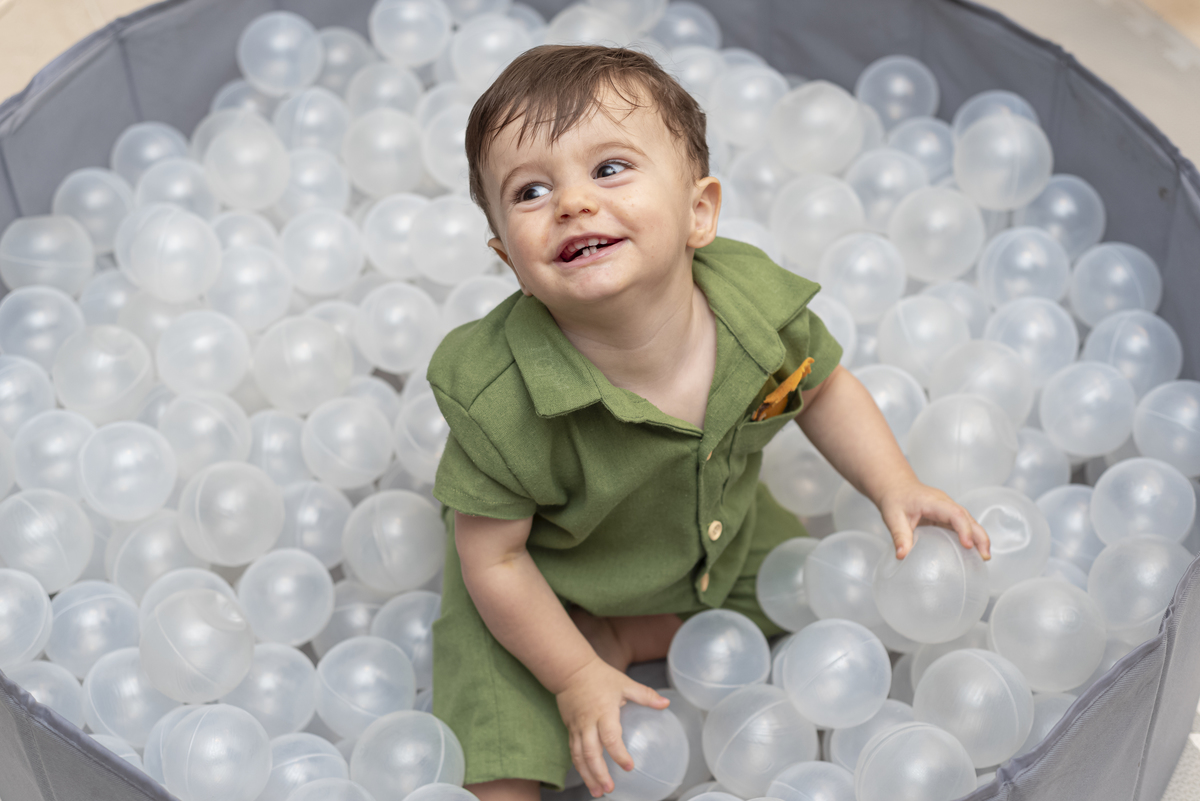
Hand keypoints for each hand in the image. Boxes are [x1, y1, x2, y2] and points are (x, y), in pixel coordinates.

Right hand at [554, 656, 669, 796]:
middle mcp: (588, 723)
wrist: (570, 670)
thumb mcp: (624, 683)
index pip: (610, 737)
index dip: (619, 754)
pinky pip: (573, 752)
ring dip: (587, 776)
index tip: (629, 767)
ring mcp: (577, 728)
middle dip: (599, 774)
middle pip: (591, 753)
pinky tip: (586, 777)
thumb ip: (645, 695)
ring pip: (579, 756)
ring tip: (596, 792)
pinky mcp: (570, 729)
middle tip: (608, 789)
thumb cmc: (599, 677)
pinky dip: (579, 767)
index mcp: (604, 712)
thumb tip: (666, 704)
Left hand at [876, 479, 990, 559]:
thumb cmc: (895, 499)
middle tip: (985, 556)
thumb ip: (899, 536)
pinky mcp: (947, 516)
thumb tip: (903, 556)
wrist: (896, 487)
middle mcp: (945, 504)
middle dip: (979, 536)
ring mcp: (948, 509)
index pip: (954, 513)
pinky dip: (970, 537)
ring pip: (968, 521)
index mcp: (933, 502)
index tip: (967, 545)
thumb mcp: (893, 517)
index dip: (963, 528)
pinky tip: (973, 552)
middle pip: (968, 517)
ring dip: (978, 537)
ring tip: (984, 557)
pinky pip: (962, 525)